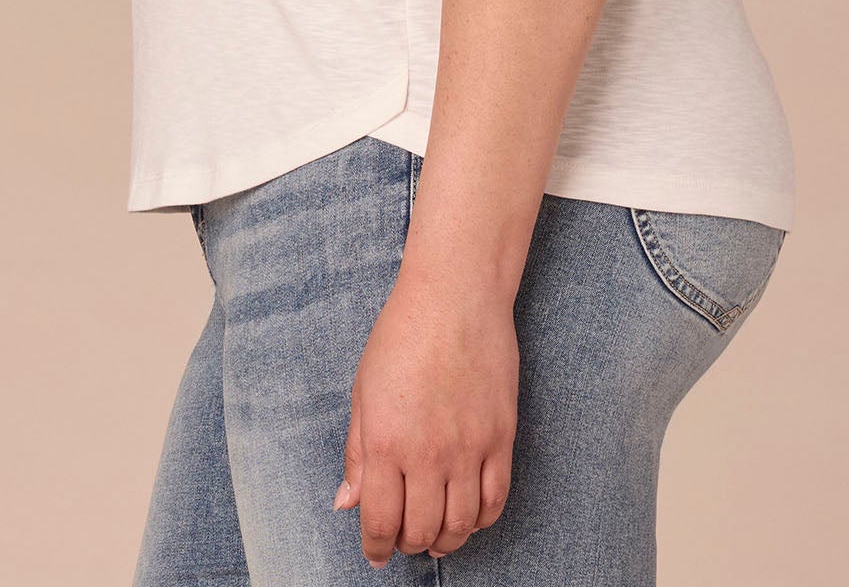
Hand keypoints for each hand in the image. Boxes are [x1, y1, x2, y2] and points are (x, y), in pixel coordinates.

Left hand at [332, 261, 518, 566]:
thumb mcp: (363, 392)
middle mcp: (428, 453)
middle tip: (404, 539)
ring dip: (446, 540)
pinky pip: (495, 499)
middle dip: (408, 544)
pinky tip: (468, 515)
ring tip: (436, 535)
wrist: (455, 296)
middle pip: (422, 531)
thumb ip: (357, 453)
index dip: (376, 547)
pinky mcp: (501, 437)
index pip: (380, 522)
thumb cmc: (402, 336)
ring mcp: (469, 447)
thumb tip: (346, 504)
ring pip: (461, 524)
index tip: (375, 553)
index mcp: (387, 443)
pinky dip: (481, 520)